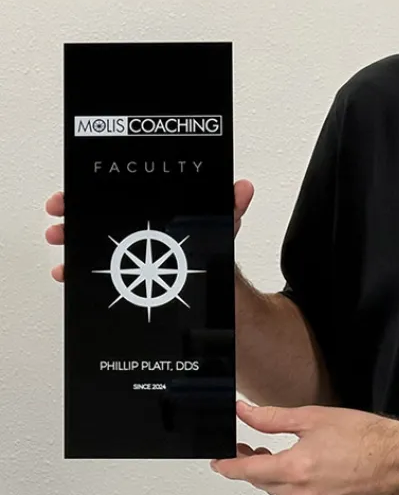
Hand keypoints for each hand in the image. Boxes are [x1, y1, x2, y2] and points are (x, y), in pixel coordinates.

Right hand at [44, 179, 254, 281]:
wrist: (220, 306)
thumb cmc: (217, 263)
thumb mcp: (220, 235)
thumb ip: (229, 212)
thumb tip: (242, 188)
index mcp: (162, 217)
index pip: (126, 195)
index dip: (101, 190)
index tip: (79, 190)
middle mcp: (144, 233)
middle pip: (102, 214)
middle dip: (77, 210)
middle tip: (61, 213)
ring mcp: (133, 257)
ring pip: (94, 241)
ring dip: (72, 237)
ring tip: (60, 238)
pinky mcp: (128, 283)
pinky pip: (97, 272)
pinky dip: (78, 270)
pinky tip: (68, 272)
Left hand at [211, 401, 398, 494]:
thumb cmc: (366, 436)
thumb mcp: (315, 417)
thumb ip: (274, 418)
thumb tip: (245, 412)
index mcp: (296, 468)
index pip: (247, 472)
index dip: (228, 465)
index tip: (216, 460)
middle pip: (262, 484)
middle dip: (251, 466)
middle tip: (246, 447)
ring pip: (280, 493)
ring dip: (272, 475)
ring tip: (272, 453)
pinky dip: (293, 483)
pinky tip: (301, 465)